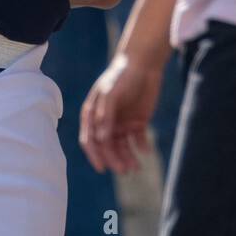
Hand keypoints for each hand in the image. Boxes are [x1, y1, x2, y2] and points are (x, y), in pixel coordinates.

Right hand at [79, 52, 163, 175]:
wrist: (144, 64)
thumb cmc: (121, 76)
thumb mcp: (110, 94)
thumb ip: (105, 116)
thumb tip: (101, 140)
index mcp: (93, 114)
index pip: (90, 139)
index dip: (94, 155)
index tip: (102, 168)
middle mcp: (106, 121)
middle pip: (107, 147)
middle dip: (114, 159)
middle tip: (125, 170)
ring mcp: (121, 123)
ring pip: (122, 147)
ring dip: (127, 158)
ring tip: (136, 167)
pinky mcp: (137, 123)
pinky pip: (138, 140)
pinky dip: (141, 147)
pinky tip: (145, 150)